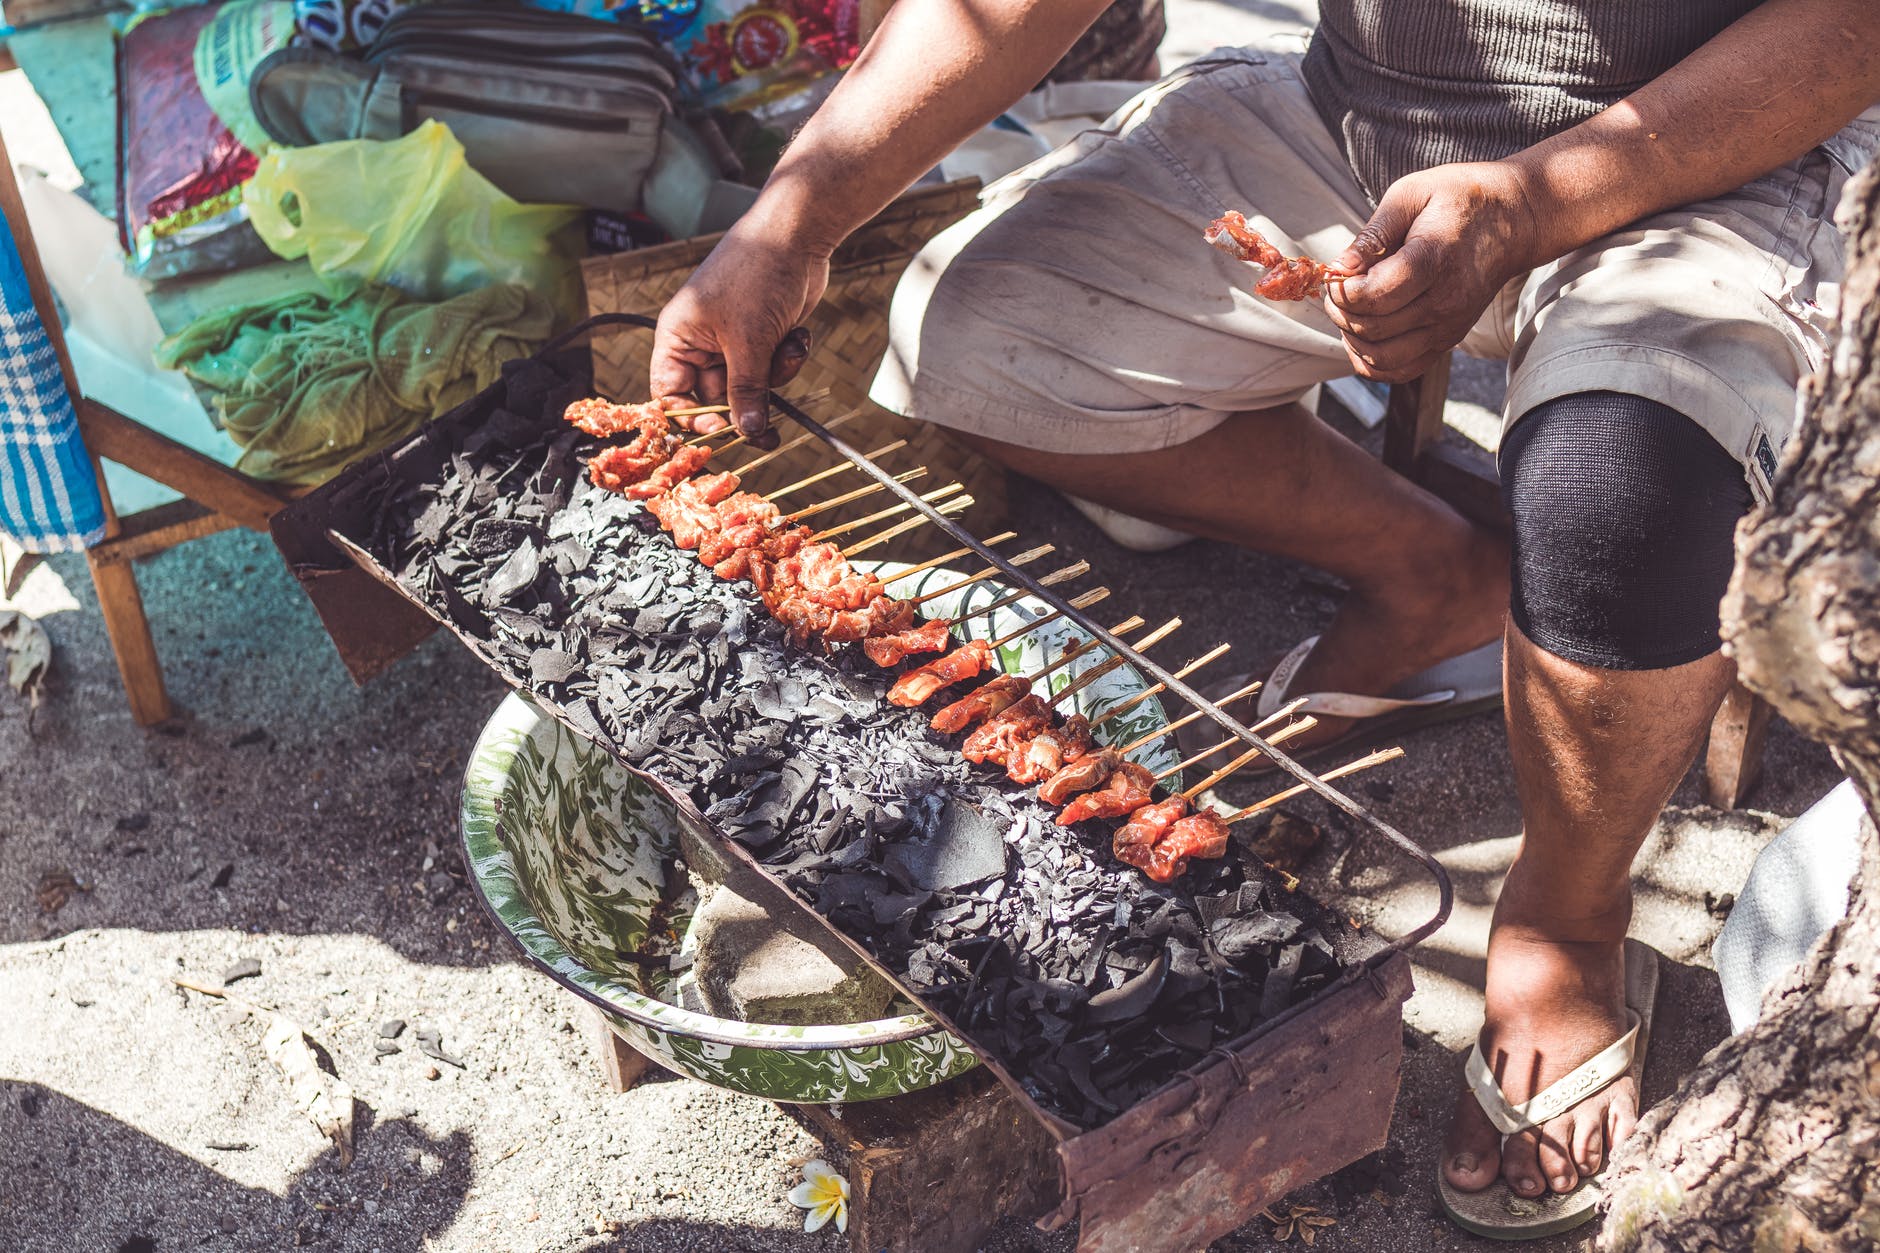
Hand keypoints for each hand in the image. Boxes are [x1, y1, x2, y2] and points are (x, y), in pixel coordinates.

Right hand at [649, 223, 830, 439]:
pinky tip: (798, 334)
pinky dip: (787, 357)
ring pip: (750, 385)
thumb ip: (746, 391)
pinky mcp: (762, 336)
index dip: (693, 417)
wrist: (797, 234)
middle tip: (770, 432)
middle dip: (747, 404)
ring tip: (789, 346)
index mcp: (678, 337)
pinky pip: (772, 368)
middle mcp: (701, 341)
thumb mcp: (749, 341)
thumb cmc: (757, 273)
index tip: (723, 431)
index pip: (671, 393)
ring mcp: (733, 339)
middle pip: (715, 396)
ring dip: (775, 376)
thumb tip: (747, 432)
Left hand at [1325, 160, 1545, 382]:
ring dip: (1352, 339)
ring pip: (1381, 358)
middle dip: (1341, 312)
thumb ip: (1373, 233)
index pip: (1373, 296)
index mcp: (1433, 260)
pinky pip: (1399, 371)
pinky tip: (1364, 335)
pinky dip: (1371, 362)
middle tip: (1338, 290)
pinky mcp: (1448, 341)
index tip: (1337, 274)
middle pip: (1372, 329)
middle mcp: (1444, 301)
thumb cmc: (1459, 200)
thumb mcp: (1411, 194)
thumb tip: (1340, 267)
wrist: (1513, 219)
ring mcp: (1448, 327)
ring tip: (1350, 311)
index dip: (1342, 290)